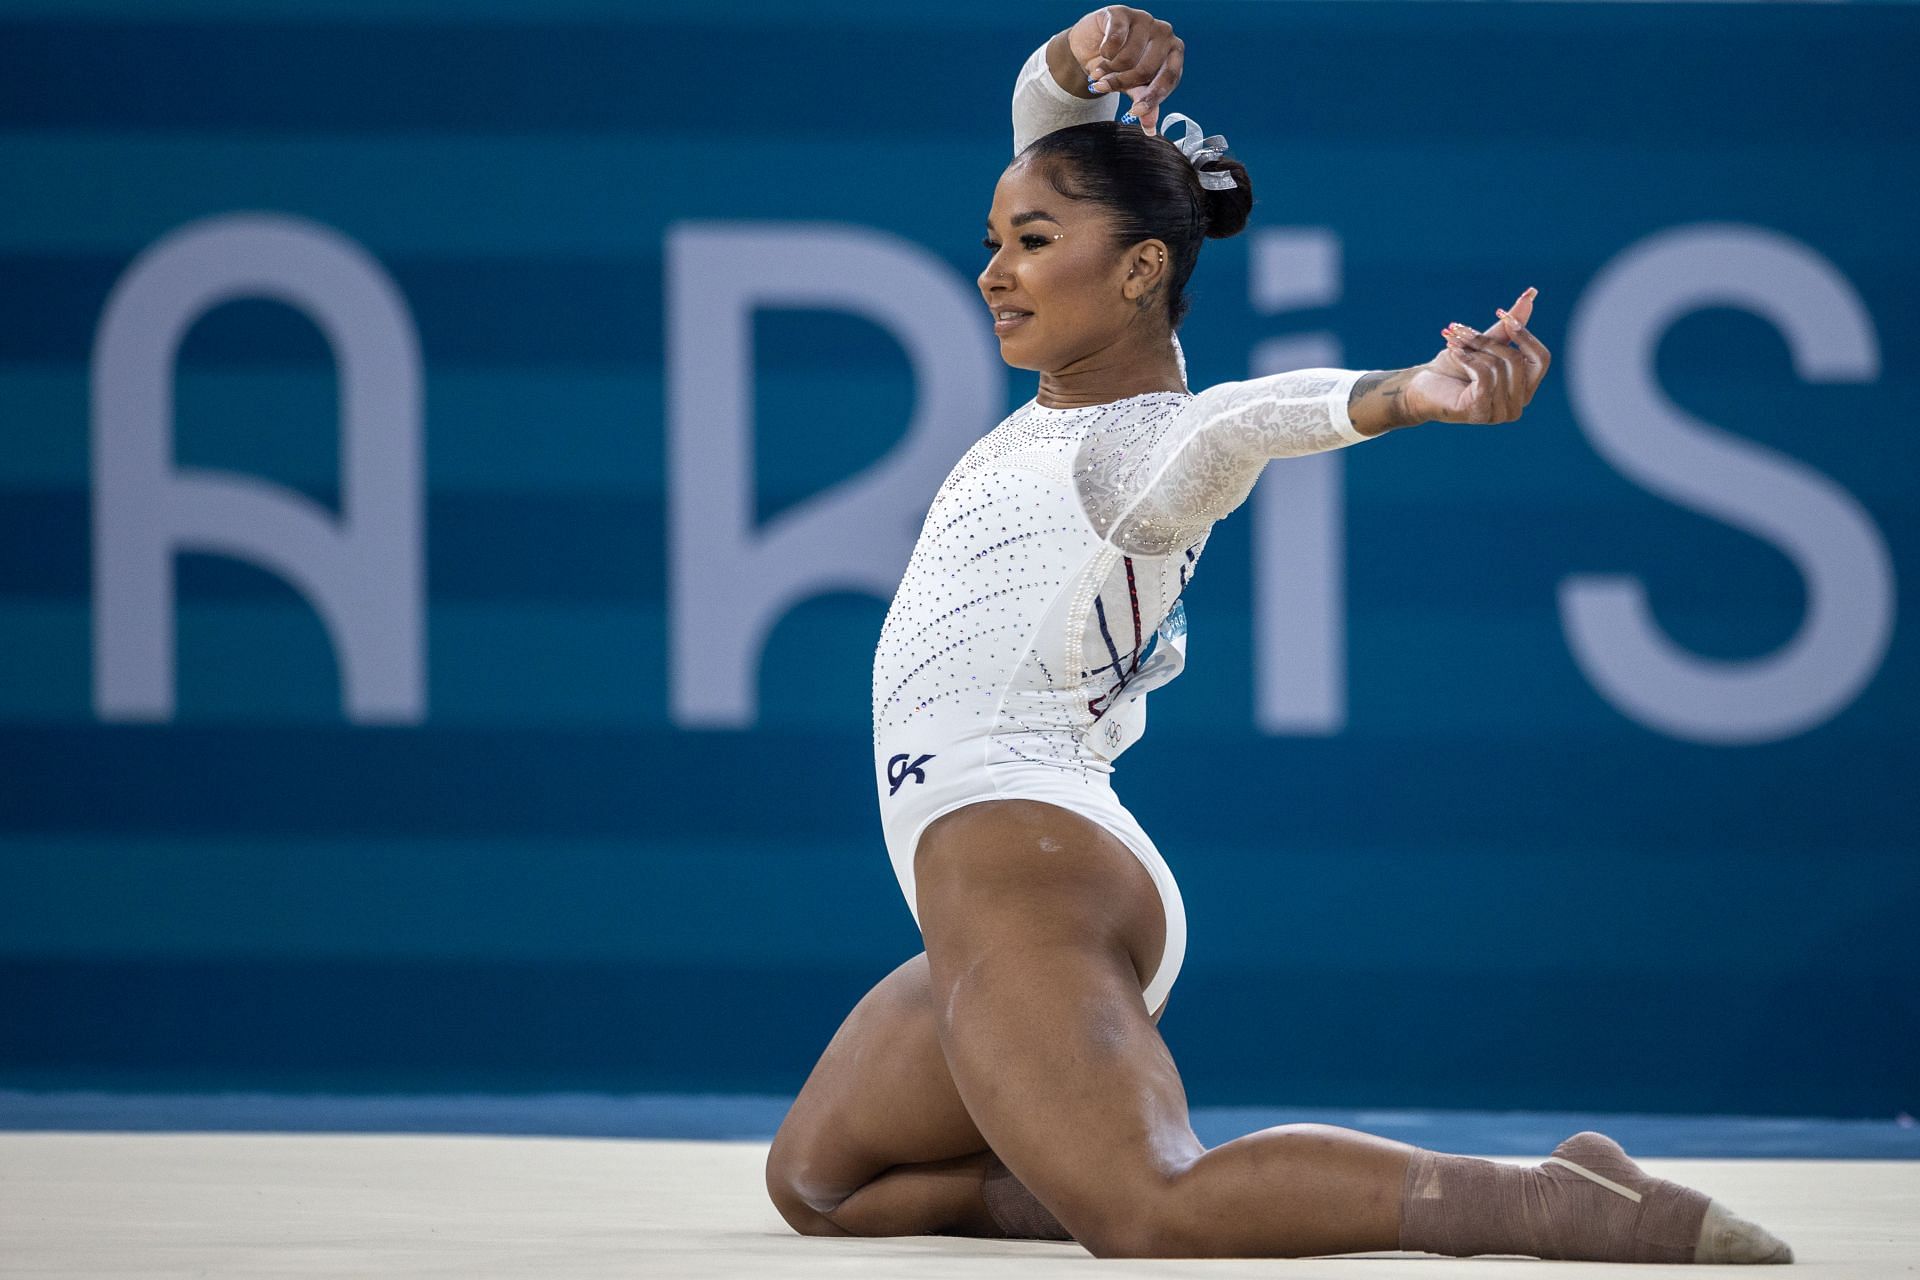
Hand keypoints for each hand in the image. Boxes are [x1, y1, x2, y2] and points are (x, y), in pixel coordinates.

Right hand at [1067, 7, 1183, 134]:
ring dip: (1108, 70)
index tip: (1136, 111)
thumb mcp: (1134, 88)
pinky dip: (1104, 53)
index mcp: (1173, 53)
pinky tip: (1101, 52)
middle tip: (1105, 87)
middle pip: (1145, 70)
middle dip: (1122, 84)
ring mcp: (1145, 20)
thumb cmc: (1119, 66)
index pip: (1170, 78)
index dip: (1152, 97)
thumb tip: (1150, 129)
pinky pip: (1114, 41)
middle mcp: (1164, 34)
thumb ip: (1145, 104)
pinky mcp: (1123, 13)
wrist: (1091, 47)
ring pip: (1127, 58)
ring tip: (1101, 71)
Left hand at [1404, 287, 1551, 424]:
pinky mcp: (1481, 412)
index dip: (1525, 334)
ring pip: (1499, 366)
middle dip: (1489, 341)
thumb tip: (1530, 295)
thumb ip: (1509, 326)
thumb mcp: (1483, 344)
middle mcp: (1517, 406)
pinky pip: (1485, 376)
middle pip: (1518, 360)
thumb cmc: (1451, 368)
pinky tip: (1454, 352)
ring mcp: (1499, 413)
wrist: (1417, 388)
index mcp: (1523, 390)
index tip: (1501, 313)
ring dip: (1473, 349)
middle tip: (1463, 330)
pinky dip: (1467, 359)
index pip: (1542, 359)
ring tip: (1454, 343)